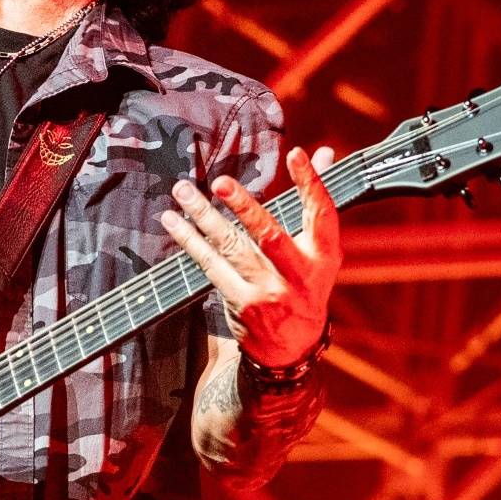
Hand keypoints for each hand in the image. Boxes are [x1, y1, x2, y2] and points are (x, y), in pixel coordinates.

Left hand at [160, 145, 342, 366]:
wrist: (293, 348)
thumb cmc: (305, 284)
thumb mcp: (320, 250)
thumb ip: (317, 199)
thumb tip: (326, 151)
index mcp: (324, 257)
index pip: (321, 214)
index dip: (311, 183)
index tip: (296, 154)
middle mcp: (299, 275)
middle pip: (270, 234)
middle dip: (244, 206)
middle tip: (220, 181)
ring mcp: (269, 292)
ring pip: (231, 248)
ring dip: (203, 217)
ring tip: (183, 191)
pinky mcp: (242, 304)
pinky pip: (211, 266)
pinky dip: (190, 241)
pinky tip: (174, 222)